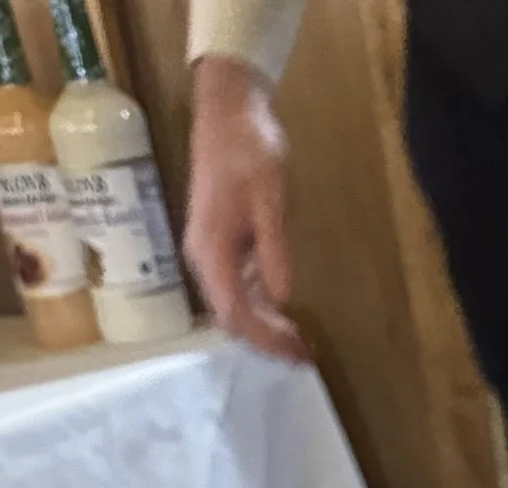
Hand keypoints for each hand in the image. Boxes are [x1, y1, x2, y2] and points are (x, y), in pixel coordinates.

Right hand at [185, 56, 305, 362]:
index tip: (296, 355)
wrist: (226, 110)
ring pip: (233, 304)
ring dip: (264, 325)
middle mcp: (204, 258)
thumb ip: (274, 250)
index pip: (236, 314)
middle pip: (232, 317)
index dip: (265, 340)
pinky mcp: (218, 241)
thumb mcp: (269, 199)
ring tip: (298, 341)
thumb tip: (283, 297)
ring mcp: (209, 250)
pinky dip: (259, 303)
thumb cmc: (248, 148)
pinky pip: (236, 285)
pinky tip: (282, 310)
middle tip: (304, 355)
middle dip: (266, 340)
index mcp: (212, 250)